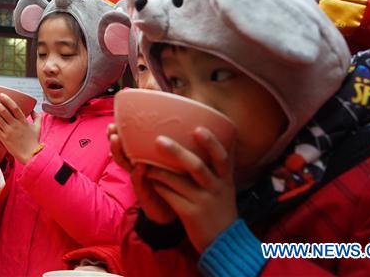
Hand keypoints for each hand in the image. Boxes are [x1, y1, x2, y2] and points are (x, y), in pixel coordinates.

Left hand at [0, 93, 41, 163]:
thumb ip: (37, 117)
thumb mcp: (38, 127)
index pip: (14, 107)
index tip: (1, 94)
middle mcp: (15, 125)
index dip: (7, 100)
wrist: (30, 155)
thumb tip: (34, 110)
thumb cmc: (34, 141)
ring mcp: (9, 132)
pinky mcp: (4, 139)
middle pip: (3, 111)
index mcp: (23, 121)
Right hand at [107, 123, 176, 223]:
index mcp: (142, 157)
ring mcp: (139, 180)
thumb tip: (181, 118)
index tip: (114, 120)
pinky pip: (139, 182)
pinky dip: (138, 173)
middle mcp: (137, 167)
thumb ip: (170, 145)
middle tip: (111, 128)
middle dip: (114, 138)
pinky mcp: (144, 194)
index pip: (127, 141)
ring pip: (125, 164)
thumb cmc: (175, 182)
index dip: (118, 131)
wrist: (176, 210)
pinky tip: (139, 165)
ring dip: (119, 151)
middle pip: (121, 150)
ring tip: (116, 140)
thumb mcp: (171, 160)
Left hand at [144, 128, 237, 251]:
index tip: (198, 128)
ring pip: (178, 182)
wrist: (224, 241)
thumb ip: (217, 165)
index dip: (211, 143)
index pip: (222, 157)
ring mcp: (203, 202)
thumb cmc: (219, 206)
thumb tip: (215, 134)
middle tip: (159, 139)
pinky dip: (159, 186)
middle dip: (177, 152)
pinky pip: (170, 197)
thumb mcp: (224, 185)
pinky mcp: (191, 214)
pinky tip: (150, 179)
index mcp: (225, 178)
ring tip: (144, 162)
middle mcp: (216, 188)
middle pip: (197, 166)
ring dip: (159, 170)